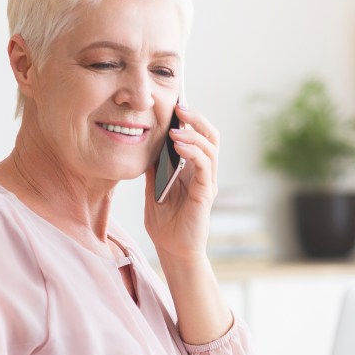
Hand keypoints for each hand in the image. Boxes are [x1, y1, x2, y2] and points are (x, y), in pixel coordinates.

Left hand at [144, 104, 218, 262]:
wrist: (172, 250)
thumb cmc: (165, 223)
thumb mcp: (152, 188)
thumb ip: (154, 167)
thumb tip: (143, 143)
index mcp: (193, 169)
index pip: (199, 136)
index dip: (190, 119)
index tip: (174, 104)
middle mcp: (204, 173)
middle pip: (210, 136)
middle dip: (196, 118)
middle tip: (179, 107)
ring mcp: (207, 182)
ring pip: (210, 148)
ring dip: (194, 133)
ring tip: (176, 127)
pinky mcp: (205, 194)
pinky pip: (204, 167)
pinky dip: (193, 152)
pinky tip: (178, 145)